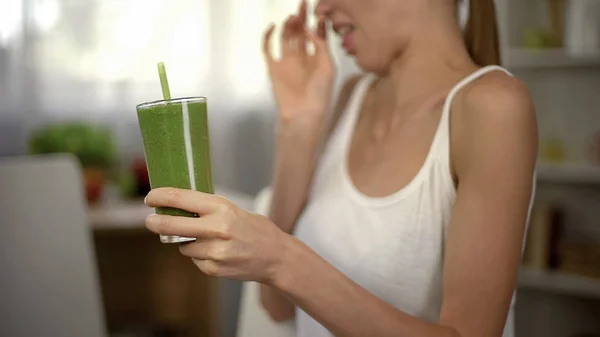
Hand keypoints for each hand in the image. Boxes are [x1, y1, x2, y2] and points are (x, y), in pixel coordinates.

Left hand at [145, 188, 291, 283]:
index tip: (150, 198)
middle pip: (173, 225)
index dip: (161, 197)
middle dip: (156, 222)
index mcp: (221, 208)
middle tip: (150, 221)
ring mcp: (215, 251)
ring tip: (208, 240)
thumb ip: (207, 210)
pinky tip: (218, 253)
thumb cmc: (256, 230)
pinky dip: (200, 256)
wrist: (276, 256)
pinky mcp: (214, 268)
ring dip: (187, 243)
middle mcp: (217, 228)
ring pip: (183, 246)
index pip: (182, 198)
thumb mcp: (233, 210)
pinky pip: (195, 260)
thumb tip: (176, 208)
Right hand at [263, 0, 334, 126]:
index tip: (319, 11)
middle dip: (302, 18)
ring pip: (287, 37)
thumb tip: (310, 28)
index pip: (317, 35)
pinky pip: (268, 49)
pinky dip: (268, 36)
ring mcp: (287, 62)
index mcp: (318, 58)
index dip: (318, 23)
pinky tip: (273, 27)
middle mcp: (302, 58)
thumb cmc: (320, 93)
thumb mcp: (328, 66)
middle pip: (301, 32)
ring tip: (293, 17)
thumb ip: (321, 45)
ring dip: (289, 26)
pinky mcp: (274, 67)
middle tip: (303, 3)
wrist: (303, 113)